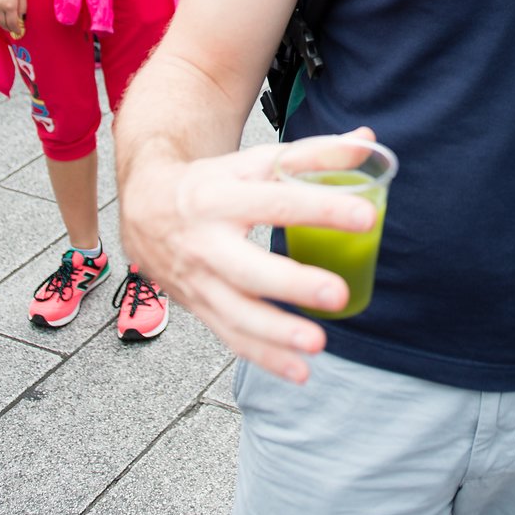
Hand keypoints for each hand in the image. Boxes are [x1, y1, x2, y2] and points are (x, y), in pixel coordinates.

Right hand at [0, 0, 26, 36]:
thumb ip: (23, 6)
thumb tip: (22, 17)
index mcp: (10, 5)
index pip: (12, 23)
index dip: (16, 29)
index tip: (19, 32)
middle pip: (3, 24)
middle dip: (9, 28)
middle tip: (13, 29)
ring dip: (1, 24)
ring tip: (6, 24)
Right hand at [119, 130, 379, 380]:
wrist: (144, 206)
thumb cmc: (213, 181)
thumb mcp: (253, 162)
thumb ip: (313, 154)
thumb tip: (369, 142)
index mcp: (221, 194)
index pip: (276, 201)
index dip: (321, 207)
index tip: (366, 215)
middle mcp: (205, 240)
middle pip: (248, 267)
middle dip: (292, 283)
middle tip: (337, 293)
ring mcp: (199, 280)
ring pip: (236, 312)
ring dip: (277, 334)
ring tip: (319, 344)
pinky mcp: (200, 308)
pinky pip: (232, 337)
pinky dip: (266, 358)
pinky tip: (301, 371)